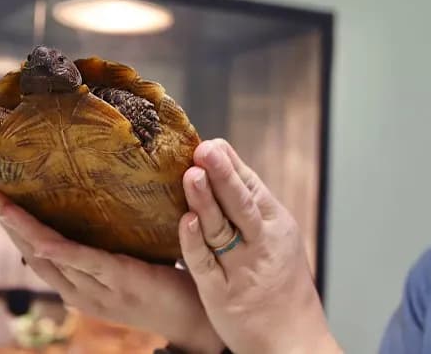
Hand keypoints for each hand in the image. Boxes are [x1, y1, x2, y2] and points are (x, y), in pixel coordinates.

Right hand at [0, 192, 224, 353]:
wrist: (200, 317)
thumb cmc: (166, 286)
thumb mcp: (127, 268)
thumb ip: (107, 246)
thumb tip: (96, 205)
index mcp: (82, 290)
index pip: (40, 259)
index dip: (17, 233)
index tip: (1, 206)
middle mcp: (82, 294)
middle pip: (36, 258)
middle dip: (10, 228)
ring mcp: (99, 290)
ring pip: (50, 258)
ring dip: (21, 231)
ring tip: (2, 203)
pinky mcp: (120, 279)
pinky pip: (81, 262)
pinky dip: (56, 248)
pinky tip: (39, 236)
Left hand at [179, 139, 341, 353]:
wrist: (292, 341)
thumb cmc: (279, 283)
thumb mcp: (274, 238)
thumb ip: (250, 205)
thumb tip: (222, 161)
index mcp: (277, 225)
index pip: (253, 187)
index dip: (231, 165)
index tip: (211, 143)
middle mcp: (264, 244)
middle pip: (241, 204)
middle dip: (223, 175)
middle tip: (204, 149)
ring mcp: (243, 269)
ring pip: (222, 230)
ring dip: (205, 201)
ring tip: (191, 175)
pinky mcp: (223, 293)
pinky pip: (205, 264)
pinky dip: (194, 242)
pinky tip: (185, 222)